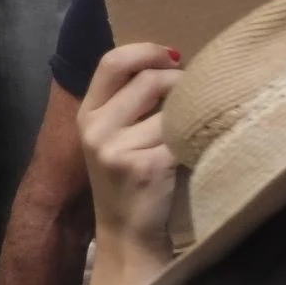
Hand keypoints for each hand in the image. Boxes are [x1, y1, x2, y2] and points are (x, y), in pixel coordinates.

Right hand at [80, 41, 183, 264]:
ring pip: (170, 110)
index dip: (144, 51)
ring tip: (197, 125)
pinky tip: (199, 147)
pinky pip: (181, 137)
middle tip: (197, 90)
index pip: (111, 63)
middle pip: (147, 80)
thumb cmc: (127, 181)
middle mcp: (96, 129)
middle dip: (179, 80)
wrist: (127, 233)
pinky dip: (196, 139)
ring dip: (190, 114)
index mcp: (86, 115)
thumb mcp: (112, 138)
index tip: (172, 56)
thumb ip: (127, 104)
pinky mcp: (147, 167)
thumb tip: (169, 62)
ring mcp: (118, 149)